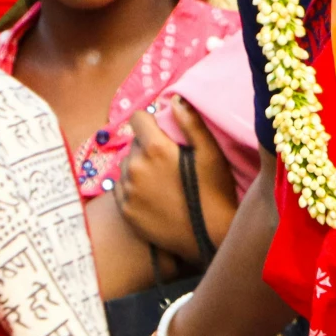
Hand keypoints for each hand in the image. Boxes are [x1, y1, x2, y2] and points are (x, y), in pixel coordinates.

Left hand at [116, 96, 235, 263]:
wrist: (209, 236)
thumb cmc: (215, 192)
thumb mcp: (210, 153)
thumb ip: (191, 123)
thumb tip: (175, 99)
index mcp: (155, 149)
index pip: (137, 119)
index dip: (150, 121)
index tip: (161, 129)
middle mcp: (135, 167)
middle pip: (133, 144)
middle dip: (147, 146)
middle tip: (168, 160)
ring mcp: (127, 191)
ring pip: (125, 166)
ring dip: (138, 166)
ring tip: (160, 179)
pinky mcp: (125, 212)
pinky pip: (120, 189)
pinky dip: (131, 186)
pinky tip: (150, 194)